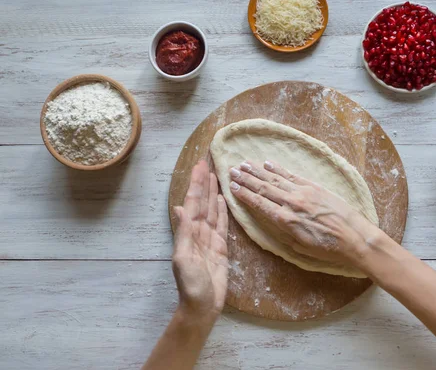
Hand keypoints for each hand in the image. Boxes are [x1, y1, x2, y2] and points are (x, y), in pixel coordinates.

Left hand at [172, 159, 228, 318]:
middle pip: (202, 202)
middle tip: (207, 162)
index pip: (193, 202)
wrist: (202, 306)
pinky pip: (222, 225)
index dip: (196, 184)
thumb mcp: (183, 258)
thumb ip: (184, 233)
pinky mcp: (221, 248)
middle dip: (203, 182)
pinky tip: (223, 199)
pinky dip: (222, 211)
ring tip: (215, 175)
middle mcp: (198, 232)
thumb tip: (179, 208)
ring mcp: (210, 239)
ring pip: (212, 210)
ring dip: (213, 193)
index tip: (199, 166)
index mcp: (188, 233)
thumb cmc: (190, 285)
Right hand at [228, 160, 379, 269]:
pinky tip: (268, 163)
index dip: (244, 194)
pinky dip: (278, 169)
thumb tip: (273, 220)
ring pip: (275, 178)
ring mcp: (303, 193)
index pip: (259, 203)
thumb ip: (283, 232)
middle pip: (263, 187)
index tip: (232, 186)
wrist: (355, 237)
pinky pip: (291, 176)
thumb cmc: (328, 249)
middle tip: (232, 170)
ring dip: (257, 170)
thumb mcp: (300, 247)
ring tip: (244, 163)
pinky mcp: (314, 187)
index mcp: (285, 220)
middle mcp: (291, 203)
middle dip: (246, 178)